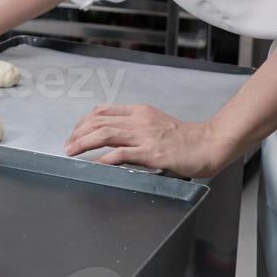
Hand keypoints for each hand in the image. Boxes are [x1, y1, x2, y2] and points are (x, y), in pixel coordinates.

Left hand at [63, 104, 234, 178]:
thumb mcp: (156, 123)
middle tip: (67, 145)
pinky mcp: (151, 153)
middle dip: (78, 133)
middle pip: (99, 121)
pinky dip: (104, 159)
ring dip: (83, 143)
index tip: (75, 132)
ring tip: (72, 152)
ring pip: (105, 134)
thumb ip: (135, 127)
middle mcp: (139, 120)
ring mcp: (145, 136)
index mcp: (139, 112)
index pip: (103, 111)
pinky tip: (95, 165)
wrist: (208, 144)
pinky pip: (121, 154)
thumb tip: (113, 137)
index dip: (84, 121)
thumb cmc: (185, 138)